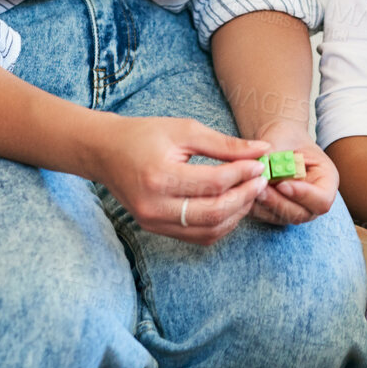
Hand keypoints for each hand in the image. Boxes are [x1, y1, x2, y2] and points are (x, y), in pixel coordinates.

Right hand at [91, 115, 271, 245]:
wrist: (105, 152)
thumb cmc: (143, 135)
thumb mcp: (184, 130)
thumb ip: (224, 144)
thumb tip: (261, 150)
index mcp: (159, 176)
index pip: (213, 183)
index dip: (243, 174)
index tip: (259, 163)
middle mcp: (155, 206)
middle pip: (214, 213)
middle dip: (245, 197)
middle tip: (260, 180)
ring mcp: (153, 222)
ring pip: (209, 230)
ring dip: (236, 213)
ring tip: (248, 192)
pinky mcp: (155, 229)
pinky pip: (197, 236)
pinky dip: (220, 224)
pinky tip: (230, 205)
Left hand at [247, 120, 337, 225]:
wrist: (277, 141)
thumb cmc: (286, 136)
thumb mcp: (284, 139)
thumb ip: (276, 154)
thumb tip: (262, 166)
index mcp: (327, 181)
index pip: (322, 201)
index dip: (303, 196)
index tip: (282, 184)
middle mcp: (313, 201)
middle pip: (300, 213)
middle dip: (277, 202)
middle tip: (259, 188)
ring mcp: (295, 209)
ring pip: (280, 217)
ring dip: (262, 204)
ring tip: (248, 186)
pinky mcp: (276, 213)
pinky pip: (264, 215)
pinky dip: (253, 205)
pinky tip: (242, 190)